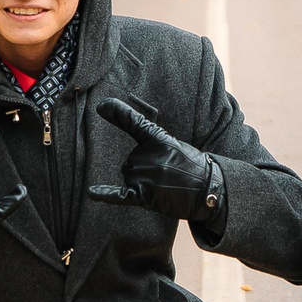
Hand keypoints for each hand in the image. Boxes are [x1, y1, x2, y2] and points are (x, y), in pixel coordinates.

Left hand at [87, 98, 219, 219]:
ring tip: (164, 187)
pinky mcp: (144, 195)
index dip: (117, 113)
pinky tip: (91, 193)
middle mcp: (149, 155)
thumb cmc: (193, 168)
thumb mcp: (175, 146)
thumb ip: (153, 145)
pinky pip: (119, 195)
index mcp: (158, 139)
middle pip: (130, 161)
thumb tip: (131, 159)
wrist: (209, 190)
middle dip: (143, 169)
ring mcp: (146, 176)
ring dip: (141, 184)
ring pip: (128, 177)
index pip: (135, 123)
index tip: (101, 106)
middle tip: (167, 176)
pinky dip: (105, 195)